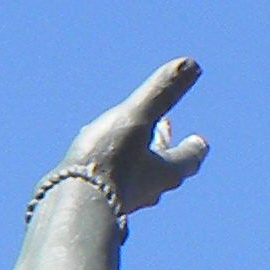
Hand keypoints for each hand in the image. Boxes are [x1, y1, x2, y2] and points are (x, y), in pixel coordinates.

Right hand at [66, 58, 211, 219]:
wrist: (70, 204)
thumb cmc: (108, 161)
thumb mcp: (138, 117)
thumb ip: (162, 92)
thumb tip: (192, 64)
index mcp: (165, 172)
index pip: (190, 159)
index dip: (194, 147)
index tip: (199, 139)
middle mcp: (148, 190)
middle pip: (165, 168)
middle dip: (164, 144)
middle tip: (165, 125)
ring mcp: (123, 200)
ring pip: (138, 176)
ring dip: (139, 156)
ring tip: (130, 139)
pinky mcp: (99, 203)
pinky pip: (112, 183)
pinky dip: (113, 168)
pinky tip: (98, 161)